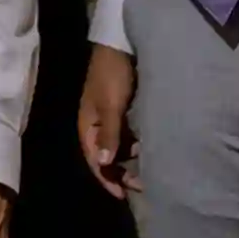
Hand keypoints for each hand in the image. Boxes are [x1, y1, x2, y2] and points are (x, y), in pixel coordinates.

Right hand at [78, 42, 141, 200]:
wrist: (121, 42)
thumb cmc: (113, 73)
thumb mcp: (111, 104)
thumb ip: (109, 132)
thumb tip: (103, 162)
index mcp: (87, 123)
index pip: (94, 159)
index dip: (107, 178)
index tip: (123, 195)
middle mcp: (96, 123)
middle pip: (106, 156)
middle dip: (121, 173)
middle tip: (143, 185)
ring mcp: (110, 116)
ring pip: (118, 147)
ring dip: (131, 160)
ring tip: (150, 171)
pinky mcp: (122, 109)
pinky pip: (128, 135)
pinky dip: (137, 146)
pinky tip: (151, 150)